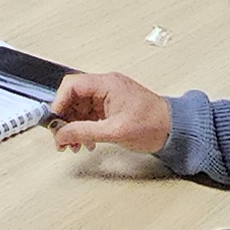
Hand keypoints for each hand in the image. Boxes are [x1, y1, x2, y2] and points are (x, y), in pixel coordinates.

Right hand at [51, 72, 172, 153]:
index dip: (59, 104)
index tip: (55, 122)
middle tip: (63, 138)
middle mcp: (106, 86)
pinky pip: (90, 114)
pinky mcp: (112, 107)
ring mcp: (109, 97)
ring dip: (74, 126)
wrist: (175, 129)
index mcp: (107, 84)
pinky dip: (85, 128)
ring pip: (80, 107)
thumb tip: (61, 134)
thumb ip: (84, 131)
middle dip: (65, 119)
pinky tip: (87, 142)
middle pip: (73, 98)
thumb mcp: (114, 131)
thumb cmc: (153, 124)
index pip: (71, 86)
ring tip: (75, 144)